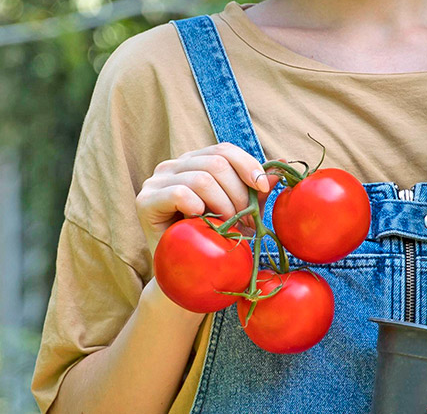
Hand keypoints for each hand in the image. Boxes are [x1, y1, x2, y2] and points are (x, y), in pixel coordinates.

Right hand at [136, 143, 281, 248]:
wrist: (183, 277)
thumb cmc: (211, 241)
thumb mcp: (238, 211)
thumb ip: (254, 188)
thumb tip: (281, 164)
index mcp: (194, 162)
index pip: (224, 150)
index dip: (248, 165)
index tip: (263, 189)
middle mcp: (173, 166)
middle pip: (216, 163)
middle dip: (239, 194)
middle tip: (247, 223)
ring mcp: (156, 181)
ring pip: (202, 179)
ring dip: (223, 205)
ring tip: (227, 227)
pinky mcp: (145, 201)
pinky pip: (179, 193)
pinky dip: (197, 207)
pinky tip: (201, 222)